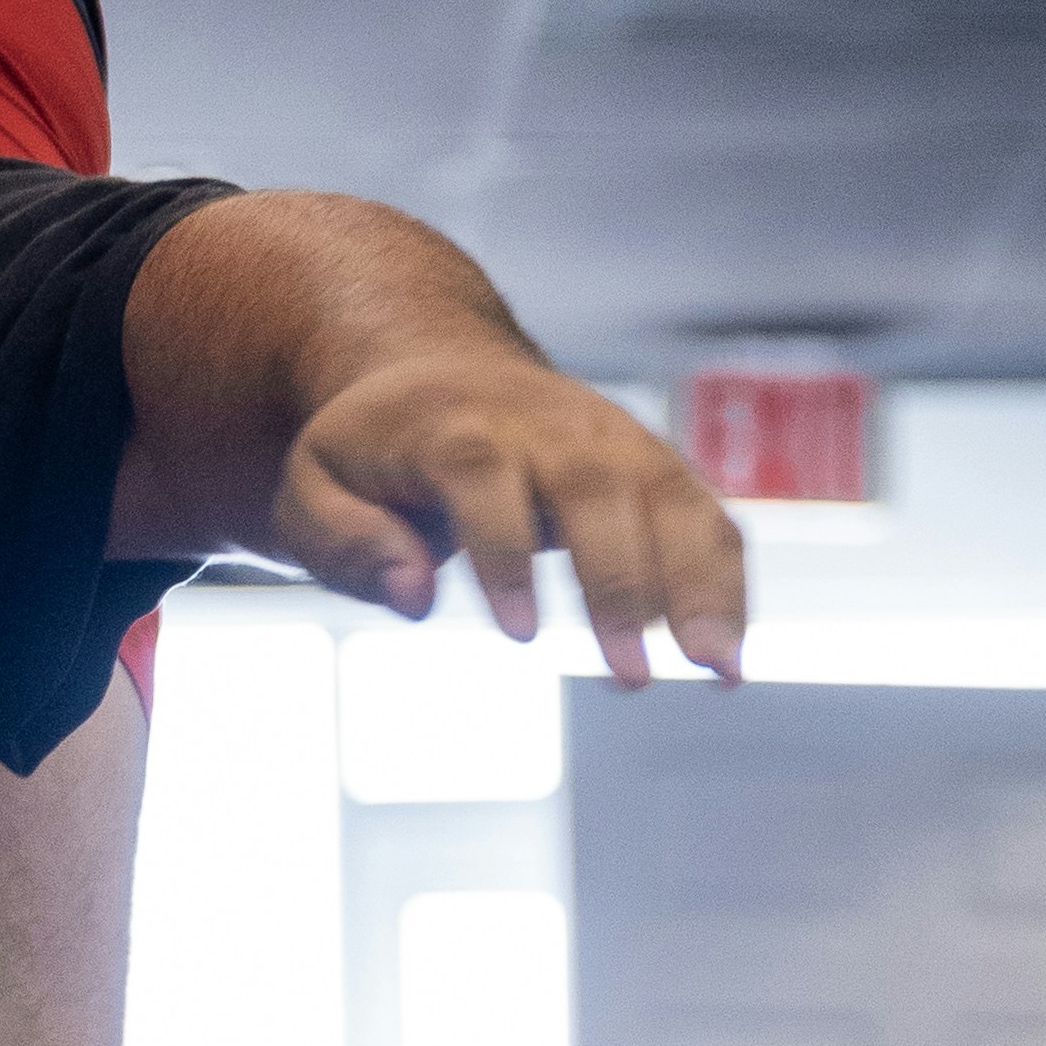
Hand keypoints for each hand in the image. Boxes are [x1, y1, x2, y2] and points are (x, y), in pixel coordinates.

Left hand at [260, 344, 747, 680]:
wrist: (436, 368)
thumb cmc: (371, 450)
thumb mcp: (314, 485)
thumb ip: (343, 540)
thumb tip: (413, 599)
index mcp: (453, 423)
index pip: (481, 479)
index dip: (503, 555)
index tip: (519, 637)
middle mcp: (546, 423)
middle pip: (592, 489)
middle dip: (619, 584)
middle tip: (629, 678)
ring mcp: (612, 439)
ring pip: (668, 498)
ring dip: (699, 585)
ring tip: (715, 671)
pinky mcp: (654, 465)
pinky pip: (705, 515)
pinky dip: (727, 582)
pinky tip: (730, 660)